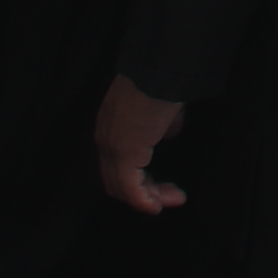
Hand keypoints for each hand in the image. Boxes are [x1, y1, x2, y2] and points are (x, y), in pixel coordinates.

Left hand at [95, 75, 188, 214]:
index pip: (117, 163)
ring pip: (122, 187)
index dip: (140, 177)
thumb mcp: (161, 106)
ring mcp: (112, 147)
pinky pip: (130, 188)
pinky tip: (157, 205)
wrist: (158, 72)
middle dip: (145, 192)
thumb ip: (162, 124)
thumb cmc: (163, 82)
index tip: (163, 184)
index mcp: (111, 126)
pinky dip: (144, 201)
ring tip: (170, 201)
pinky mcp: (124, 155)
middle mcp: (105, 139)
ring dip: (148, 198)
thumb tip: (167, 134)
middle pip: (117, 179)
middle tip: (171, 196)